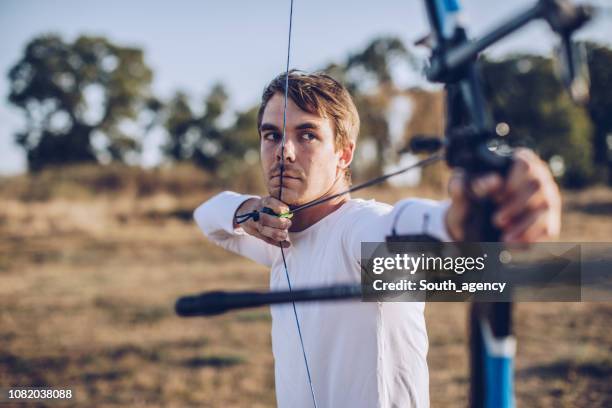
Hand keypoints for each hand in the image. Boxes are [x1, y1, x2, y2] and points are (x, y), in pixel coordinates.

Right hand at [234, 197, 291, 247]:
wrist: (245, 212)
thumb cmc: (264, 207)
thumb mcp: (270, 202)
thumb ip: (279, 206)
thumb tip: (289, 212)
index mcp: (262, 202)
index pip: (269, 202)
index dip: (279, 207)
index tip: (287, 210)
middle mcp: (256, 213)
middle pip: (265, 218)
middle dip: (279, 223)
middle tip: (288, 223)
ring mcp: (254, 224)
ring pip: (264, 230)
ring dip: (277, 234)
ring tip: (285, 235)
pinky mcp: (255, 233)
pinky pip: (266, 239)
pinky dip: (277, 243)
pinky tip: (287, 244)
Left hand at [445, 148, 561, 242]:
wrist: (473, 230)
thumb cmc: (469, 206)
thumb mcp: (461, 199)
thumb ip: (459, 189)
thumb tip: (461, 181)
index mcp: (515, 163)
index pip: (524, 163)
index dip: (512, 181)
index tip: (497, 196)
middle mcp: (536, 178)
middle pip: (537, 185)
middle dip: (516, 206)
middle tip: (497, 220)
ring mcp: (545, 199)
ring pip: (545, 208)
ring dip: (524, 225)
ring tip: (504, 237)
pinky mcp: (548, 221)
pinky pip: (548, 227)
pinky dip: (530, 237)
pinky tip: (513, 244)